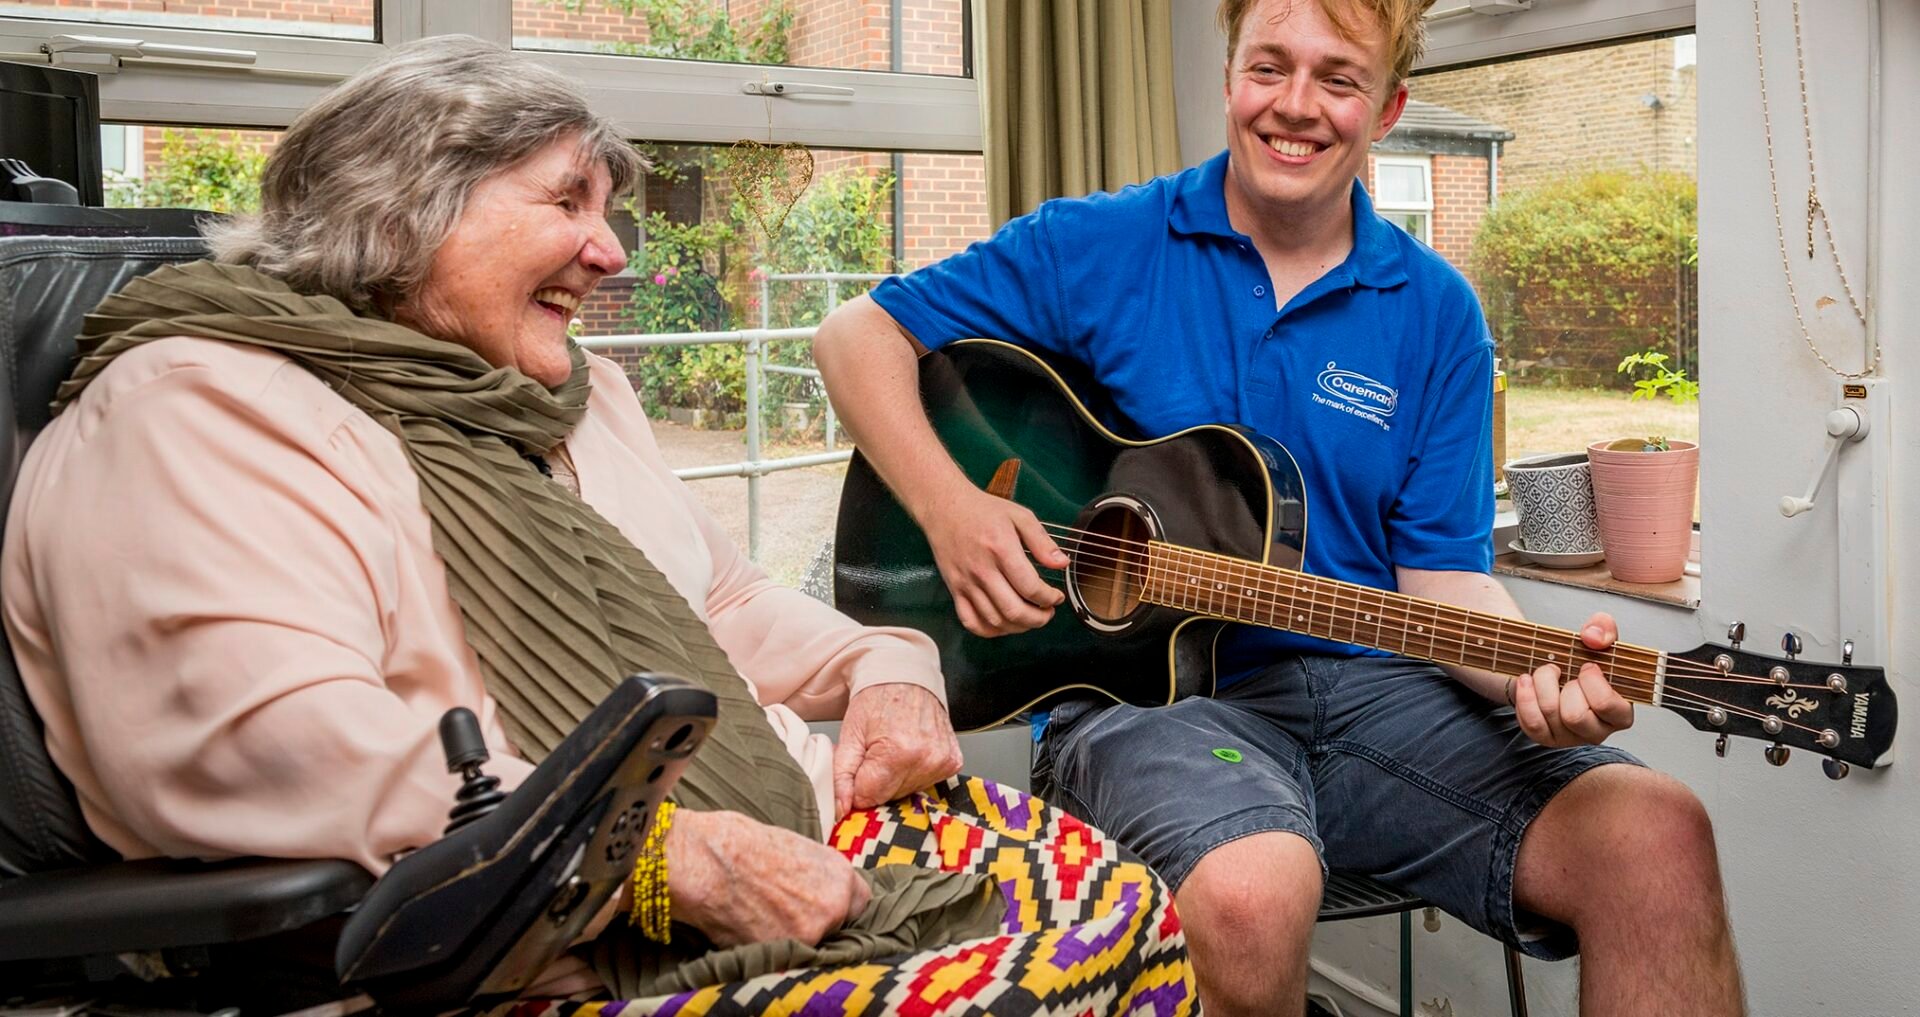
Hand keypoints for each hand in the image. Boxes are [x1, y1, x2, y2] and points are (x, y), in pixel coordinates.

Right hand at [667, 809, 870, 946]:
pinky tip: (751, 925)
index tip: (824, 901)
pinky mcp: (780, 955)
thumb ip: (816, 872)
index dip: (839, 901)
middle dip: (818, 919)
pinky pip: (785, 954)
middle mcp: (831, 909)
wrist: (703, 862)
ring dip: (795, 934)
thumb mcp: (794, 846)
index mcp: (839, 876)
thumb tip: (818, 886)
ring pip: (811, 943)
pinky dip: (772, 946)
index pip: (859, 902)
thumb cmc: (739, 842)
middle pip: (837, 925)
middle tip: (787, 907)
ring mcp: (807, 936)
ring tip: (764, 914)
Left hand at [833, 683, 963, 816]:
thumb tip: (840, 809)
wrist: (906, 676)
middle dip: (875, 781)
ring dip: (895, 778)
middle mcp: (925, 759)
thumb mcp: (849, 734)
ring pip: (906, 792)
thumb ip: (841, 776)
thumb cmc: (877, 699)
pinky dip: (914, 772)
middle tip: (875, 752)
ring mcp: (942, 761)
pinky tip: (910, 750)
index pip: (868, 797)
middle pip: (888, 797)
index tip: (858, 764)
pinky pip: (926, 782)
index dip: (857, 784)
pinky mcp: (952, 762)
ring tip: (893, 749)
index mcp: (897, 753)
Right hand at [919, 485, 1068, 636]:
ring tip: (1031, 618)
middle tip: (1048, 612)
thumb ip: (1042, 541)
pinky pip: (970, 621)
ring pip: (995, 620)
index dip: (1049, 598)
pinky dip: (990, 631)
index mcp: (1001, 549)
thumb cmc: (983, 510)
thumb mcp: (1019, 516)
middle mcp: (982, 570)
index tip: (1057, 597)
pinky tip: (1004, 624)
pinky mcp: (954, 589)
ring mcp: (966, 583)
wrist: (944, 507)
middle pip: (1014, 611)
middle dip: (1038, 619)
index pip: (1030, 587)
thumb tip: (1062, 563)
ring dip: (1018, 627)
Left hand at [1511, 612, 1635, 745]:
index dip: (1591, 681)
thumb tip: (1593, 638)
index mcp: (1620, 712)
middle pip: (1574, 716)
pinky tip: (1527, 681)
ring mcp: (1570, 737)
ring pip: (1550, 715)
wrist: (1555, 668)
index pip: (1606, 705)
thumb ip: (1604, 629)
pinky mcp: (1547, 737)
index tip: (1587, 666)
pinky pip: (1531, 723)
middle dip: (1565, 685)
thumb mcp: (1598, 636)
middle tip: (1566, 672)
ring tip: (1546, 672)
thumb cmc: (1583, 658)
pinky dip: (1525, 697)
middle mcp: (1597, 731)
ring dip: (1542, 684)